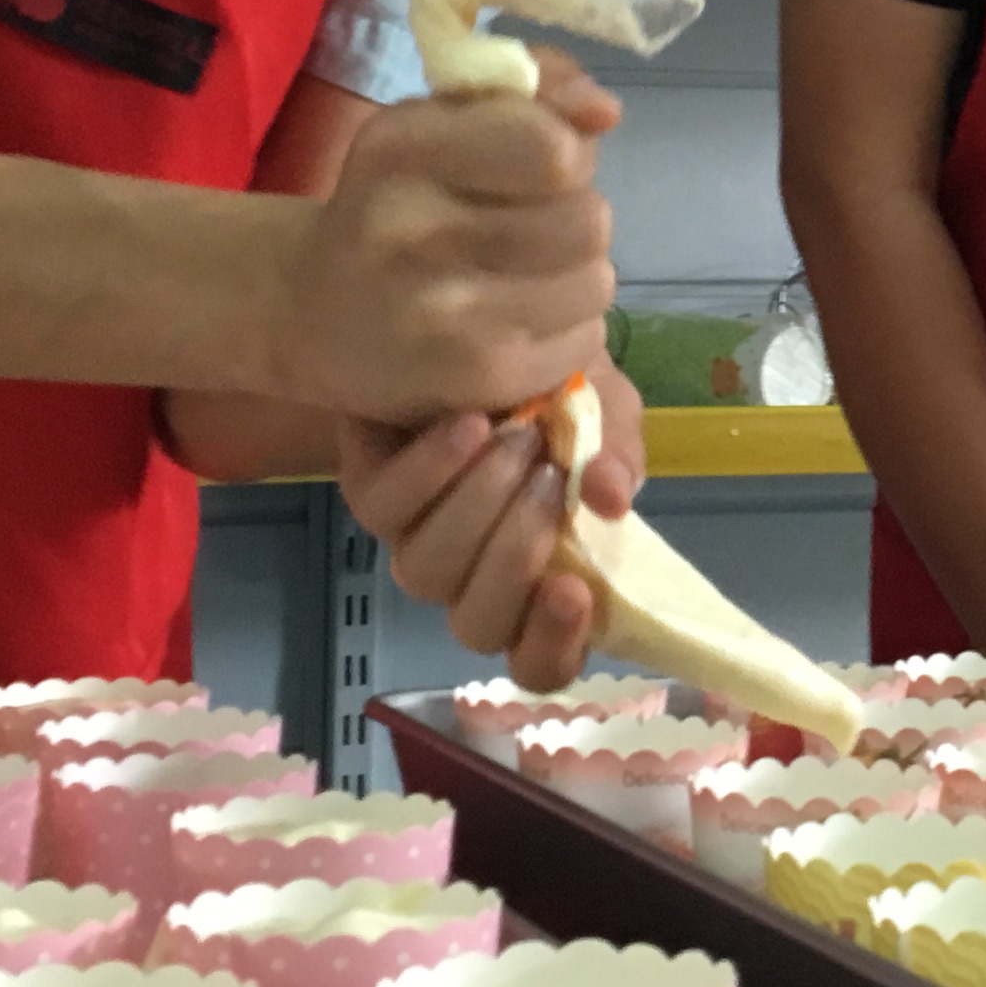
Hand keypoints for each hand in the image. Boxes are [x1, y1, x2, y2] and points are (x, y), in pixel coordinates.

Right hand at [268, 52, 620, 424]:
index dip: (569, 156)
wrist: (309, 311)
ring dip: (578, 278)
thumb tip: (604, 109)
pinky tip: (519, 325)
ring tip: (527, 279)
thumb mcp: (440, 124)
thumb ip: (530, 95)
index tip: (540, 169)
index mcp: (401, 146)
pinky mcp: (475, 376)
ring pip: (596, 281)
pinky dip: (567, 332)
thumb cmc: (393, 203)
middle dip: (577, 220)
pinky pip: (583, 340)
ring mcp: (444, 311)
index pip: (552, 148)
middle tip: (534, 231)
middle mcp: (413, 227)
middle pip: (588, 220)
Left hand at [335, 335, 646, 690]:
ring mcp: (416, 542)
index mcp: (540, 581)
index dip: (554, 644)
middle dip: (516, 557)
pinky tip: (469, 425)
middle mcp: (472, 578)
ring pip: (428, 571)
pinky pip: (386, 510)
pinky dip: (432, 469)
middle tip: (550, 478)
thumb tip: (612, 496)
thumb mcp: (605, 414)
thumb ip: (616, 454)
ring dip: (478, 505)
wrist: (477, 324)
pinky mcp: (370, 494)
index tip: (576, 588)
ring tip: (518, 437)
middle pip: (477, 625)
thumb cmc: (553, 387)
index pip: (540, 662)